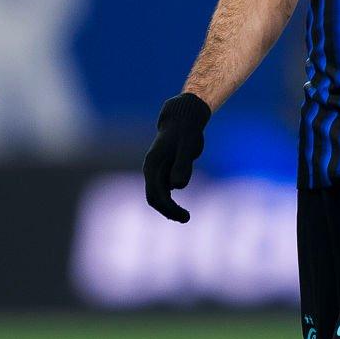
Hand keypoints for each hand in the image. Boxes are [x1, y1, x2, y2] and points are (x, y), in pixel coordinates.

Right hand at [143, 92, 210, 222]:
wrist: (184, 120)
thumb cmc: (185, 132)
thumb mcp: (186, 147)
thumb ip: (182, 165)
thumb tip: (177, 186)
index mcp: (152, 166)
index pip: (155, 194)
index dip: (167, 207)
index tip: (183, 216)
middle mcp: (152, 171)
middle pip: (155, 198)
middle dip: (168, 211)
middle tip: (186, 218)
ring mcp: (158, 172)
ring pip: (160, 197)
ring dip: (170, 209)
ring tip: (185, 217)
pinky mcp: (166, 173)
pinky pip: (165, 193)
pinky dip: (171, 203)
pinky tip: (182, 210)